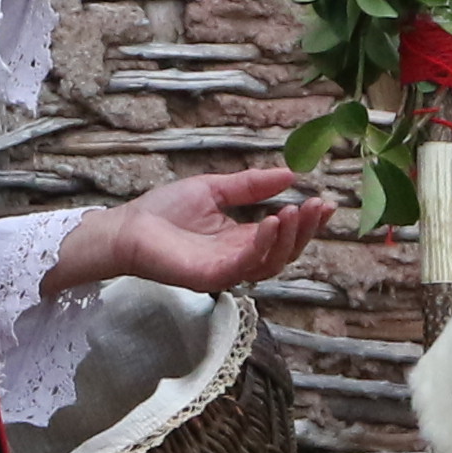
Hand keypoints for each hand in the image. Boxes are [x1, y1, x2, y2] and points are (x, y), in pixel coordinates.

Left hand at [48, 168, 338, 298]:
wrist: (127, 227)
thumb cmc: (163, 211)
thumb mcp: (214, 189)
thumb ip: (251, 185)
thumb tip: (290, 175)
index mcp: (240, 240)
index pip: (283, 236)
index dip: (306, 222)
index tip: (324, 202)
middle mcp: (238, 259)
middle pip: (285, 253)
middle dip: (306, 231)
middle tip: (318, 207)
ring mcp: (225, 270)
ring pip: (271, 263)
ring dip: (289, 238)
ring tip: (296, 211)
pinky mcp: (210, 277)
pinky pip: (245, 265)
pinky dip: (262, 245)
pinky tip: (272, 221)